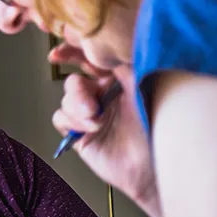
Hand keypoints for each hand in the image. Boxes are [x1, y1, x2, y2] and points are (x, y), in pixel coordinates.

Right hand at [49, 44, 160, 216]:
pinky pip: (61, 118)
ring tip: (97, 121)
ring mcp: (89, 115)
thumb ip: (123, 66)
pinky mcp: (80, 134)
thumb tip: (104, 50)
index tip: (59, 53)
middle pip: (74, 81)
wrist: (153, 165)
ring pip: (66, 99)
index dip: (72, 52)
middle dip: (77, 91)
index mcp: (117, 80)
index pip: (90, 59)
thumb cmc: (157, 127)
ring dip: (78, 108)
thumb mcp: (142, 88)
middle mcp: (101, 95)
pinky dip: (72, 121)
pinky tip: (90, 128)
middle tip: (91, 104)